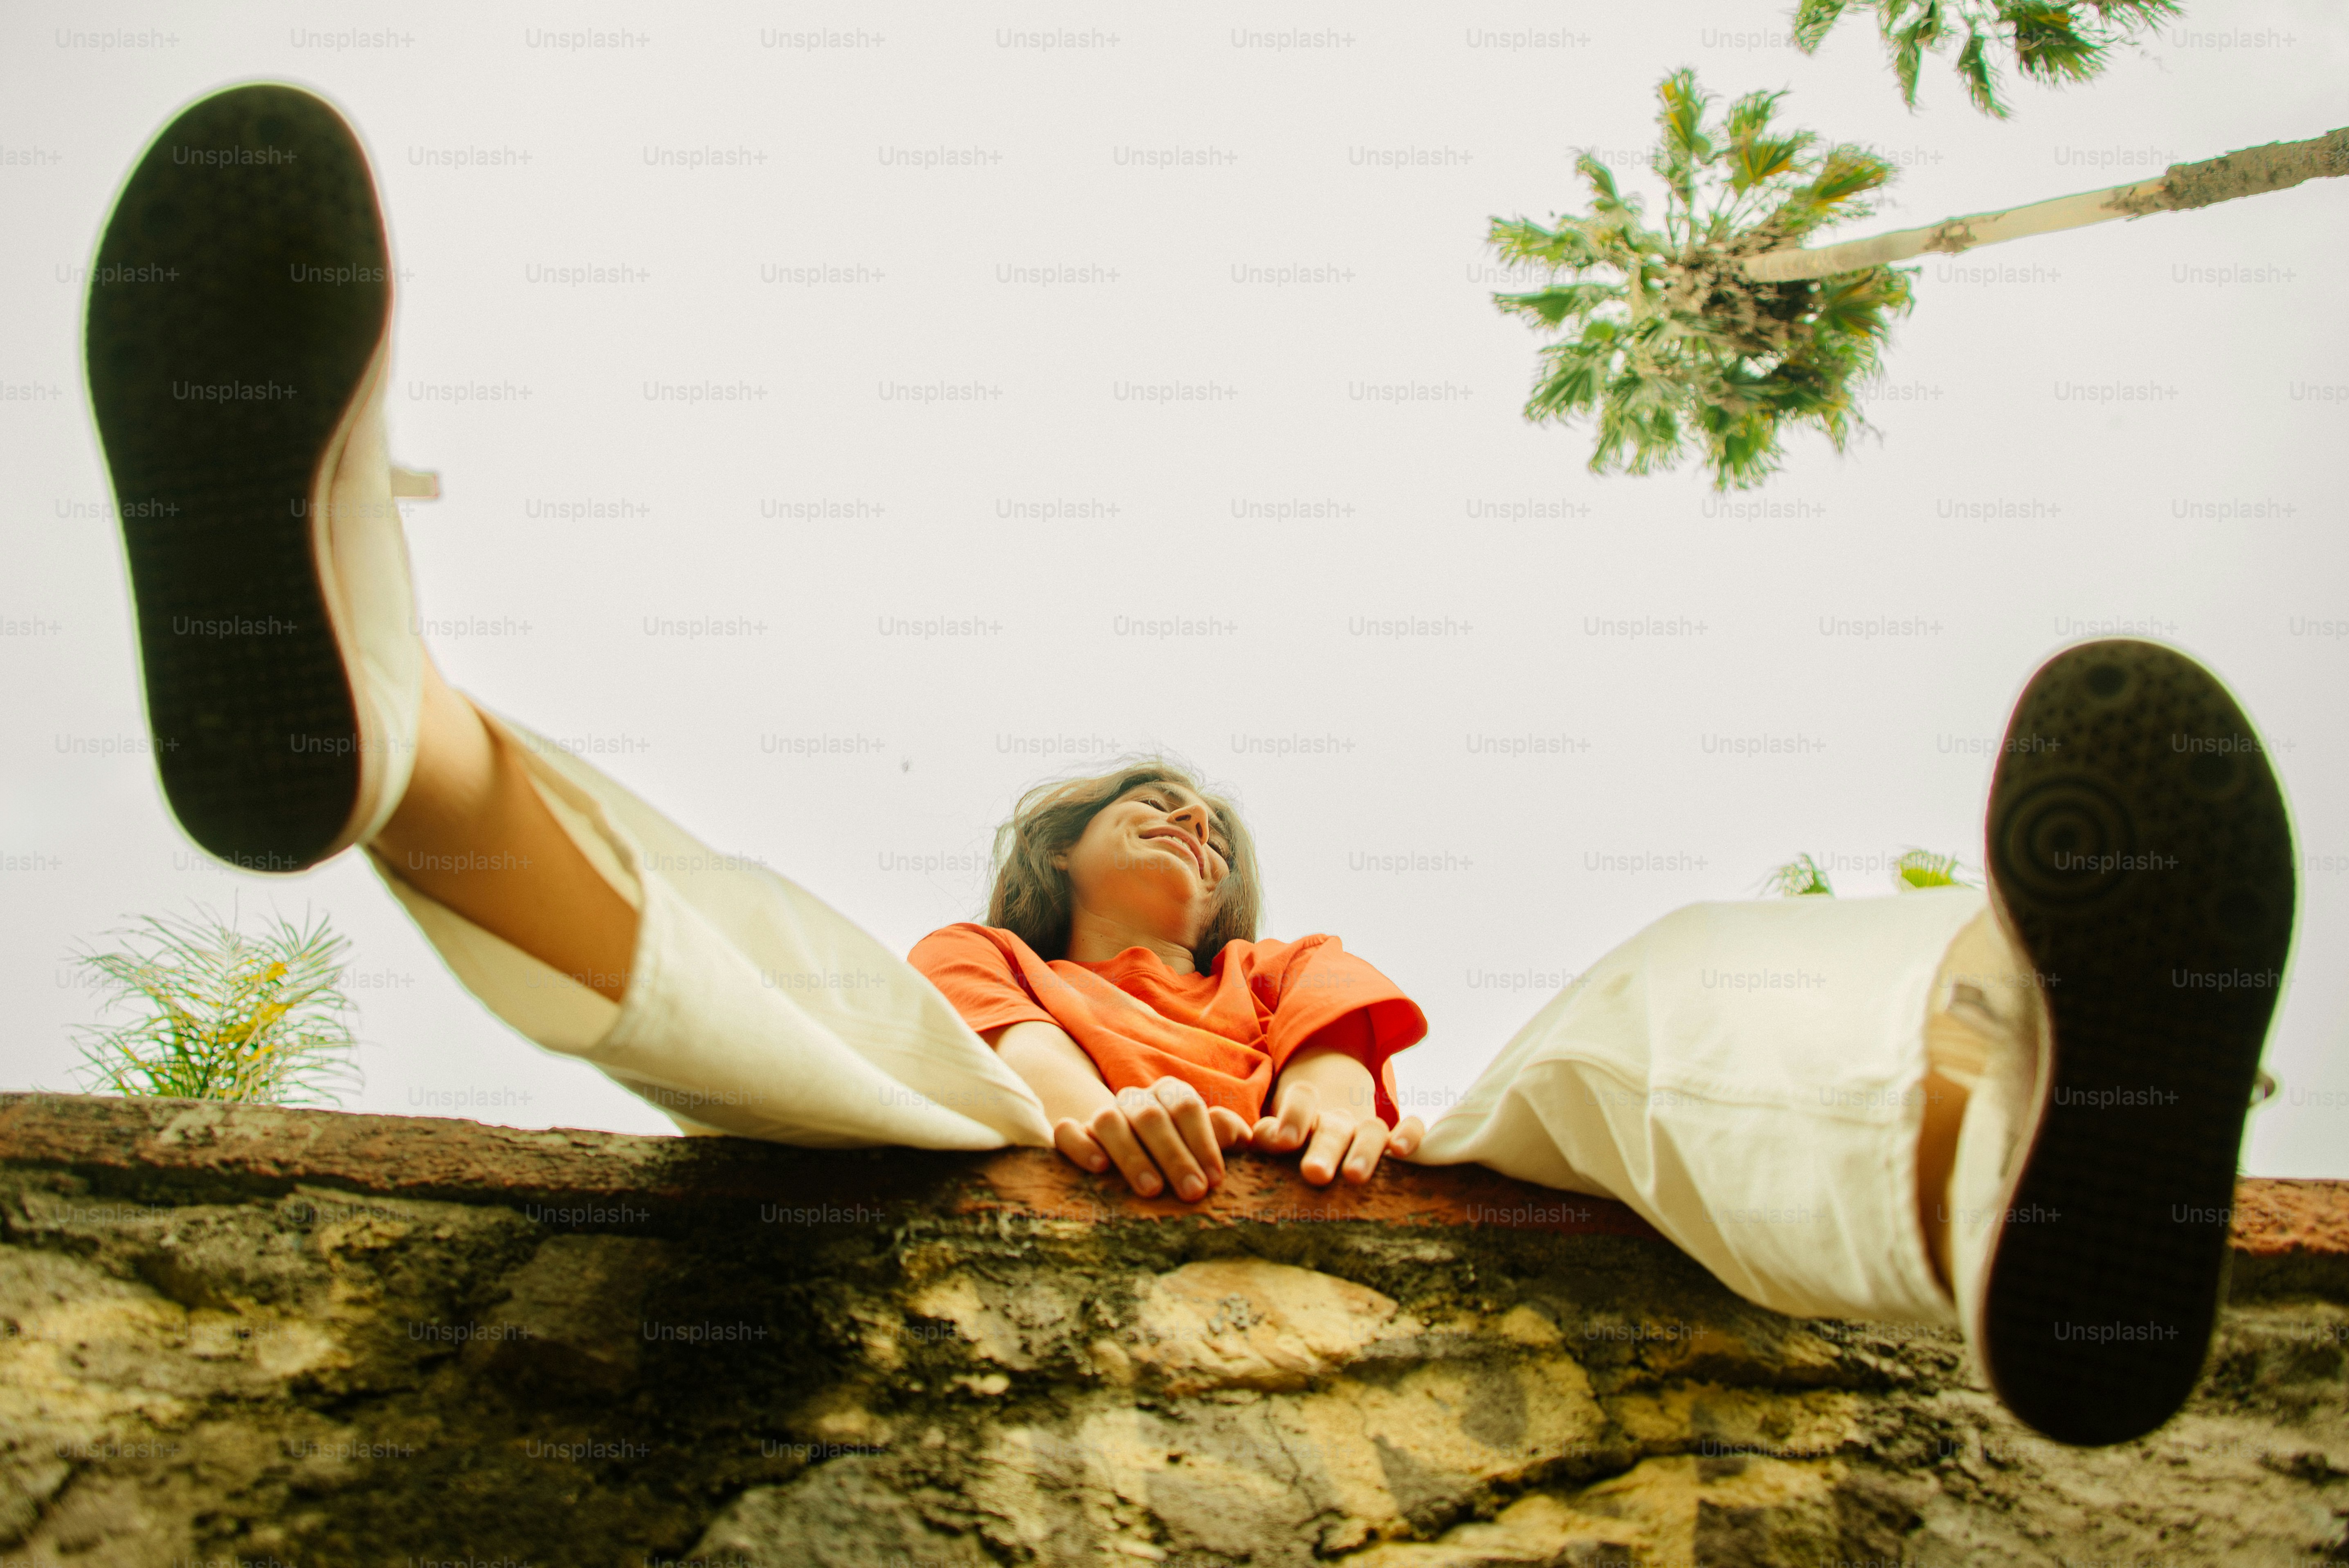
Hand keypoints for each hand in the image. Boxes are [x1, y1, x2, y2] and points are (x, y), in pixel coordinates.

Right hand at [1053, 1075, 1251, 1201]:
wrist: (1134, 1162)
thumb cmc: (1180, 1158)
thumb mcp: (1205, 1147)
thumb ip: (1224, 1137)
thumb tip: (1244, 1136)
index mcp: (1170, 1095)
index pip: (1186, 1106)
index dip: (1203, 1141)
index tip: (1216, 1179)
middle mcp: (1135, 1100)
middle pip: (1151, 1116)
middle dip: (1174, 1156)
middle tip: (1193, 1193)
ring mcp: (1102, 1115)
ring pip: (1109, 1120)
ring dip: (1132, 1155)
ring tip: (1152, 1190)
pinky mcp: (1073, 1135)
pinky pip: (1067, 1132)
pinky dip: (1081, 1146)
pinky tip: (1100, 1168)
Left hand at [1252, 1076, 1423, 1185]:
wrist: (1330, 1096)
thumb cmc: (1296, 1131)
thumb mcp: (1278, 1129)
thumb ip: (1268, 1134)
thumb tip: (1266, 1137)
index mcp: (1305, 1112)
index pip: (1302, 1096)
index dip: (1294, 1114)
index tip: (1286, 1140)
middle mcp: (1337, 1120)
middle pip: (1334, 1128)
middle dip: (1325, 1149)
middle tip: (1314, 1173)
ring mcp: (1365, 1128)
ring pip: (1372, 1130)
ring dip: (1365, 1151)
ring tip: (1354, 1176)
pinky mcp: (1393, 1138)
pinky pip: (1412, 1127)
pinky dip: (1410, 1135)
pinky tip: (1401, 1151)